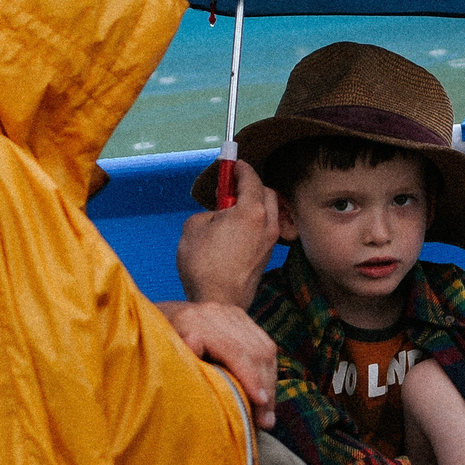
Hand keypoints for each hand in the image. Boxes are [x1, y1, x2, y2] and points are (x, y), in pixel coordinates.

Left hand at [159, 300, 278, 428]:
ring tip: (267, 415)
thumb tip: (195, 342)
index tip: (259, 402)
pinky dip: (268, 373)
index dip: (248, 376)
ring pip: (265, 349)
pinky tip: (265, 396)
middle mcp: (215, 312)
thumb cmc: (156, 343)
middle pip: (254, 350)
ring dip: (269, 383)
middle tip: (265, 421)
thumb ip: (177, 351)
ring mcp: (231, 312)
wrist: (167, 312)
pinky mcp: (242, 317)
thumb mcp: (157, 349)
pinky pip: (266, 346)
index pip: (232, 348)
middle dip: (263, 387)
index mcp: (191, 320)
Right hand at [177, 159, 277, 308]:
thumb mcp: (194, 226)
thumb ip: (209, 210)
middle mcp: (267, 223)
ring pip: (269, 211)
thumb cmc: (203, 266)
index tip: (232, 163)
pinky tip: (236, 229)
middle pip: (266, 191)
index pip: (251, 177)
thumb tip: (218, 213)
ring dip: (254, 204)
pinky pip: (265, 229)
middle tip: (230, 186)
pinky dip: (255, 222)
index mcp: (251, 211)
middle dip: (250, 184)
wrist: (217, 301)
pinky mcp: (266, 256)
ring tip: (231, 209)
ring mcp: (270, 241)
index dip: (239, 167)